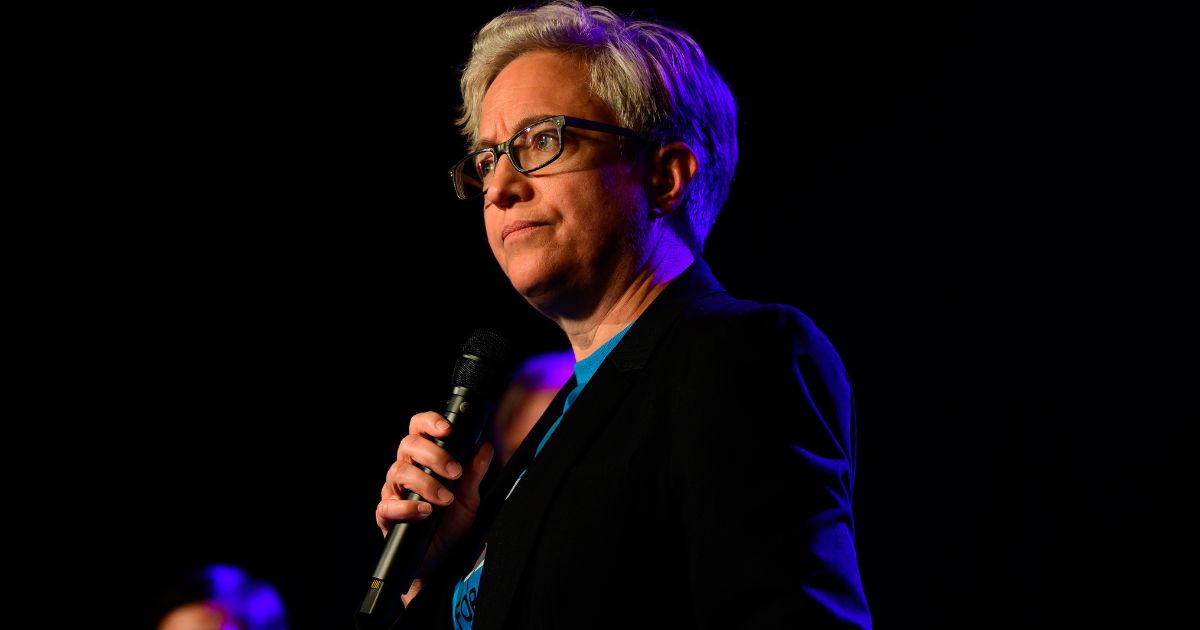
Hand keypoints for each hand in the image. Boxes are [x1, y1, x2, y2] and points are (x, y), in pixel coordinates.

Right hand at [375, 411, 493, 600]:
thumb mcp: (469, 498)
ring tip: (445, 498)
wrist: (441, 559)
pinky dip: (407, 506)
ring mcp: (393, 491)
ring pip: (399, 472)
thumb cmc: (451, 525)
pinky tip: (424, 511)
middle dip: (434, 455)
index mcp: (423, 460)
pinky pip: (388, 504)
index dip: (429, 422)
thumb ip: (474, 472)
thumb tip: (485, 447)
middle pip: (408, 445)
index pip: (418, 429)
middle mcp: (405, 470)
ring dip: (426, 483)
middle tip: (454, 472)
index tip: (447, 430)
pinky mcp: (386, 514)